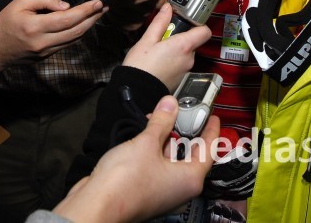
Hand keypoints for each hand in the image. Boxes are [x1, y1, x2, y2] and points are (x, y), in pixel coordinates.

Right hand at [0, 0, 104, 89]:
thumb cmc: (5, 22)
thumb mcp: (20, 2)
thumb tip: (66, 6)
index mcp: (34, 27)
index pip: (67, 19)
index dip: (85, 11)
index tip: (98, 2)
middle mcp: (43, 42)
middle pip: (76, 31)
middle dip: (93, 18)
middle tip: (105, 6)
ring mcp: (46, 52)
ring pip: (74, 39)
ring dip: (89, 26)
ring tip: (98, 13)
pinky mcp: (47, 56)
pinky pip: (67, 43)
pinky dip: (78, 32)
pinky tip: (84, 23)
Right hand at [54, 95, 219, 222]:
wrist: (97, 205)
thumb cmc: (125, 182)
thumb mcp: (147, 143)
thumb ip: (161, 122)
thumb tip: (170, 105)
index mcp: (189, 180)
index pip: (208, 151)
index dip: (211, 131)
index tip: (213, 118)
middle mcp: (179, 189)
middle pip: (190, 155)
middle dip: (184, 132)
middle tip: (184, 112)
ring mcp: (162, 193)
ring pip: (170, 161)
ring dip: (165, 139)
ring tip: (159, 118)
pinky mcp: (145, 192)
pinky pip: (156, 167)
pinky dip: (153, 151)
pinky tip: (144, 135)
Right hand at [123, 3, 210, 91]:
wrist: (137, 93)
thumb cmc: (140, 67)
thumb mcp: (147, 40)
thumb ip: (160, 22)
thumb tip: (167, 8)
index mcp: (183, 46)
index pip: (205, 31)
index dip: (198, 25)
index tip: (186, 21)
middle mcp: (189, 58)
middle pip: (192, 42)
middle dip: (180, 37)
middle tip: (162, 37)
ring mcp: (186, 70)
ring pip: (185, 53)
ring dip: (175, 50)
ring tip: (157, 51)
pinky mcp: (180, 78)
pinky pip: (180, 64)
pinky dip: (173, 60)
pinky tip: (158, 62)